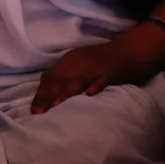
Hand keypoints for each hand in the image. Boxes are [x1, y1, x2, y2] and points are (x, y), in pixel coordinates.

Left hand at [32, 35, 153, 113]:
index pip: (51, 76)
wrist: (130, 51)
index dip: (41, 93)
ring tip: (56, 104)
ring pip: (79, 79)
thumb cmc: (101, 62)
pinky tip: (90, 94)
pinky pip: (103, 79)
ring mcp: (96, 66)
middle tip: (39, 113)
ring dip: (67, 91)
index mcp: (70, 60)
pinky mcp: (112, 71)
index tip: (34, 110)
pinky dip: (96, 85)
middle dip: (49, 96)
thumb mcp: (79, 66)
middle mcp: (80, 61)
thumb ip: (64, 78)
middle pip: (61, 79)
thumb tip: (46, 98)